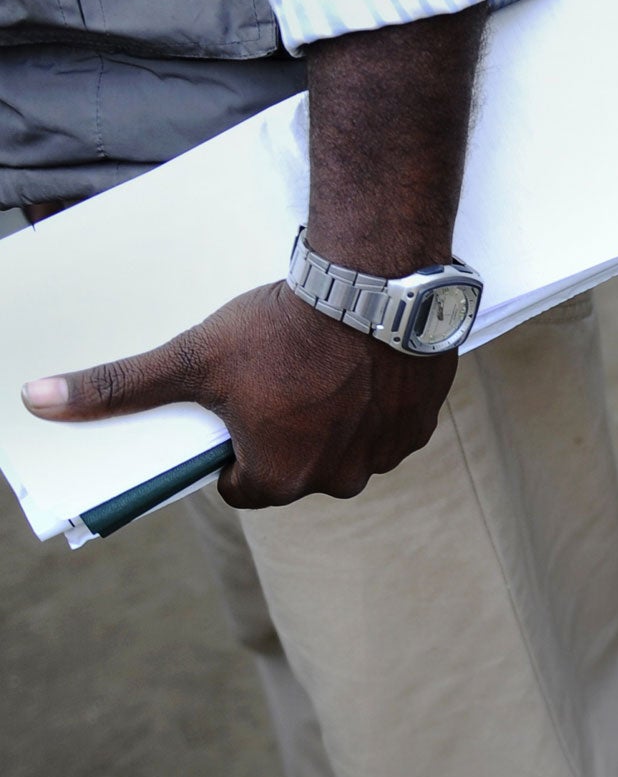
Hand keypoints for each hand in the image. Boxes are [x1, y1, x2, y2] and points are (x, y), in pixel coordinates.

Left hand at [22, 282, 453, 506]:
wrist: (376, 289)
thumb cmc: (281, 331)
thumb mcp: (191, 357)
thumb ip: (119, 388)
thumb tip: (38, 403)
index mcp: (279, 477)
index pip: (239, 487)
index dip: (230, 450)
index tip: (233, 408)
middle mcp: (337, 480)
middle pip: (296, 470)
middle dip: (284, 435)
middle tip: (277, 381)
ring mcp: (383, 456)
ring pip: (346, 450)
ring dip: (333, 423)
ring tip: (321, 370)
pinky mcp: (419, 426)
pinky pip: (387, 428)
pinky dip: (374, 407)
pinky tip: (362, 368)